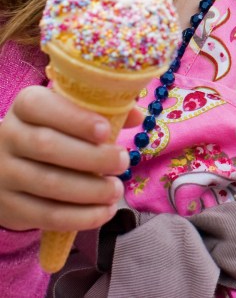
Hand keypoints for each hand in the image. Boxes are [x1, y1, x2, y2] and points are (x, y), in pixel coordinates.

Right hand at [0, 86, 138, 232]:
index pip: (39, 105)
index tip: (105, 131)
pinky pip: (46, 215)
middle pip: (47, 146)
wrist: (10, 167)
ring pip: (48, 184)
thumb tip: (136, 117)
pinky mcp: (8, 207)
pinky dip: (81, 216)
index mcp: (25, 106)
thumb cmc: (57, 133)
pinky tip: (104, 211)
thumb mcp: (73, 115)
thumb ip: (105, 111)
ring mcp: (4, 174)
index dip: (74, 118)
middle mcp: (8, 137)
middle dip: (92, 157)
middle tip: (123, 162)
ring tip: (116, 189)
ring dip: (91, 190)